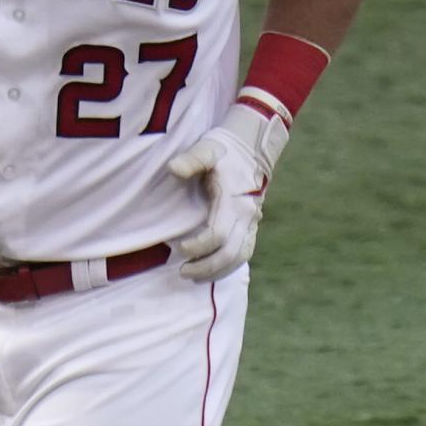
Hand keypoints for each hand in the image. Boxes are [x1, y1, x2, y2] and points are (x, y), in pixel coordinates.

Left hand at [166, 106, 289, 280]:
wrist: (251, 148)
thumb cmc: (223, 151)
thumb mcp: (206, 149)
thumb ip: (191, 160)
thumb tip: (173, 169)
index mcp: (233, 200)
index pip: (218, 233)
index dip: (199, 246)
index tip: (179, 248)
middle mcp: (246, 215)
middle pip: (230, 252)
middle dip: (206, 266)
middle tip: (182, 271)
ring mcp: (252, 222)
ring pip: (239, 257)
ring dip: (217, 271)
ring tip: (193, 276)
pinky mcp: (252, 226)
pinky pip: (244, 253)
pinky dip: (228, 267)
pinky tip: (211, 272)